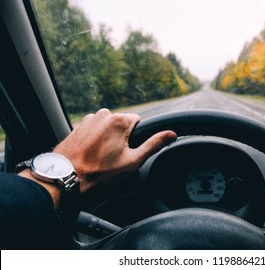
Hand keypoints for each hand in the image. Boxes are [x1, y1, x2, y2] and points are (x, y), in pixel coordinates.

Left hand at [54, 108, 176, 192]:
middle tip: (114, 156)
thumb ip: (153, 144)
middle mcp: (104, 114)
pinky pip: (94, 129)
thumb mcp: (132, 161)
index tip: (128, 149)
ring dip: (108, 138)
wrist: (68, 175)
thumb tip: (171, 134)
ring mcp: (89, 119)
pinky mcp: (79, 125)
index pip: (138, 121)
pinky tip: (91, 153)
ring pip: (108, 126)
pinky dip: (95, 139)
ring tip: (101, 156)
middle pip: (122, 124)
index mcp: (119, 120)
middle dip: (121, 138)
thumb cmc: (100, 171)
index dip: (136, 137)